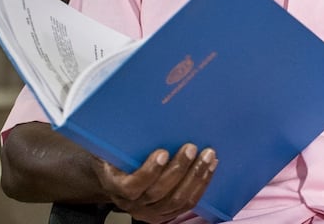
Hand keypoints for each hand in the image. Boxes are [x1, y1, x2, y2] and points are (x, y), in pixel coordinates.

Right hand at [96, 143, 217, 222]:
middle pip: (159, 192)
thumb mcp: (113, 144)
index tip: (163, 152)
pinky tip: (210, 168)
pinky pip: (188, 204)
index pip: (131, 186)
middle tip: (191, 147)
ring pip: (177, 200)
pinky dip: (201, 185)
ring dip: (196, 177)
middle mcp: (132, 204)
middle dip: (179, 169)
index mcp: (115, 185)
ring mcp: (151, 211)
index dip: (149, 172)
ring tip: (207, 156)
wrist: (117, 175)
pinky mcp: (167, 213)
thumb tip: (139, 111)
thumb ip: (124, 136)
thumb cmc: (116, 154)